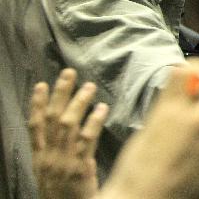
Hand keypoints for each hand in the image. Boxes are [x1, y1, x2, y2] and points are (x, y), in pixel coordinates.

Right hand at [29, 69, 107, 198]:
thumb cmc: (63, 195)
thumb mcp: (50, 173)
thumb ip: (54, 152)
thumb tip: (64, 127)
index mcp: (39, 158)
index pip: (34, 126)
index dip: (36, 104)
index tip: (41, 84)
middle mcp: (48, 157)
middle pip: (52, 119)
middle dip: (60, 94)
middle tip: (69, 73)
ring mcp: (63, 161)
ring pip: (68, 125)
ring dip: (79, 102)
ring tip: (89, 86)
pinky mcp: (80, 168)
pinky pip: (87, 140)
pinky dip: (94, 121)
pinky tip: (102, 108)